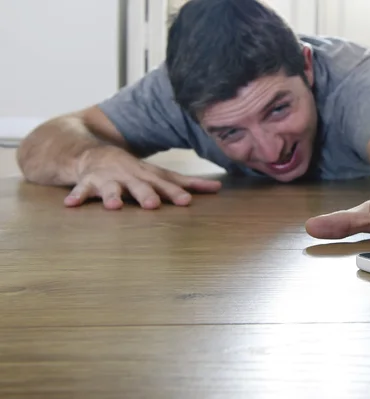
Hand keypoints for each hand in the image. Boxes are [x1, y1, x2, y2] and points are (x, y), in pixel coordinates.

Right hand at [64, 146, 220, 209]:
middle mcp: (130, 175)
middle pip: (140, 186)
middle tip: (153, 205)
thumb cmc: (133, 170)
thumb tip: (218, 188)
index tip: (186, 202)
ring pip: (110, 188)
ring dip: (112, 195)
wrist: (91, 152)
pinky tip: (71, 205)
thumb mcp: (158, 174)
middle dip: (146, 194)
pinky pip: (81, 190)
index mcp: (148, 175)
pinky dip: (77, 196)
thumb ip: (186, 183)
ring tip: (113, 206)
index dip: (176, 192)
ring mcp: (108, 178)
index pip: (165, 184)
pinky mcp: (88, 182)